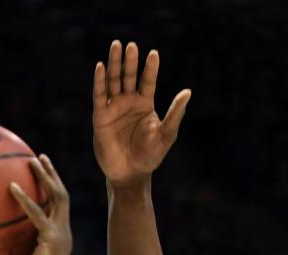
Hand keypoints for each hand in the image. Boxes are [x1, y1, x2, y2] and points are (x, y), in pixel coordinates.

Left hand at [11, 155, 71, 254]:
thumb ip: (18, 248)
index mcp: (59, 237)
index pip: (58, 207)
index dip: (51, 189)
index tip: (41, 174)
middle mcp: (64, 232)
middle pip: (62, 195)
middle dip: (51, 175)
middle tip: (39, 158)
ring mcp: (61, 235)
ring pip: (57, 197)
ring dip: (44, 177)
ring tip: (31, 161)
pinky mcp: (52, 239)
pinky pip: (37, 214)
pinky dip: (24, 199)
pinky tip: (11, 187)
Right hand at [93, 40, 190, 187]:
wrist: (130, 175)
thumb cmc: (150, 157)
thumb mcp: (166, 135)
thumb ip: (175, 113)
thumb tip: (187, 92)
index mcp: (145, 104)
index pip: (148, 81)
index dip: (150, 68)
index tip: (154, 54)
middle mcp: (129, 102)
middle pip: (129, 76)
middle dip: (130, 61)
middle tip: (131, 45)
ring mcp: (114, 108)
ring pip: (114, 81)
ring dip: (115, 64)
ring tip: (117, 46)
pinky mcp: (101, 117)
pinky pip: (100, 95)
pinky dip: (100, 81)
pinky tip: (101, 67)